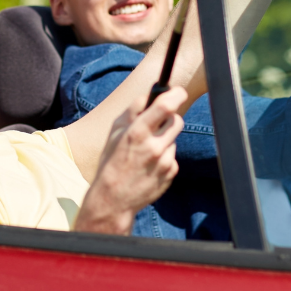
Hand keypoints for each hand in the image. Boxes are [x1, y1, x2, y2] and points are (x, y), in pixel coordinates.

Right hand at [74, 86, 185, 234]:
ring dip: (164, 140)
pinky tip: (149, 165)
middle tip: (160, 121)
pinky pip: (172, 156)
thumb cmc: (111, 161)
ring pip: (173, 138)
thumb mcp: (115, 132)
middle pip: (177, 120)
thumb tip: (150, 95)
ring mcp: (165, 161)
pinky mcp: (171, 173)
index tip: (178, 91)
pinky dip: (164, 157)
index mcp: (137, 133)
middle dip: (171, 117)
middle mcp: (154, 147)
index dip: (176, 95)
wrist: (114, 199)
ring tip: (145, 152)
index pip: (165, 107)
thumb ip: (133, 111)